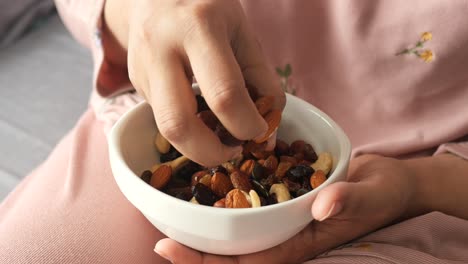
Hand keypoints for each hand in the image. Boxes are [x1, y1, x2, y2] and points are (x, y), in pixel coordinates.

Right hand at [103, 0, 284, 165]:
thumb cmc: (207, 9)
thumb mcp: (243, 33)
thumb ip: (262, 81)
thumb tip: (268, 133)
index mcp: (199, 27)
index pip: (224, 93)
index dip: (247, 124)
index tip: (259, 132)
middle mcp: (161, 48)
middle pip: (178, 123)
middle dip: (210, 152)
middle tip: (233, 151)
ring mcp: (141, 67)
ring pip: (164, 128)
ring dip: (196, 147)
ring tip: (219, 139)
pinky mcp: (134, 81)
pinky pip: (161, 117)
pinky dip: (186, 129)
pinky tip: (201, 118)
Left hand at [154, 154, 417, 262]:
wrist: (387, 182)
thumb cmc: (383, 192)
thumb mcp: (373, 194)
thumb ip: (350, 200)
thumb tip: (323, 206)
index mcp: (302, 241)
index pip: (251, 261)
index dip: (213, 261)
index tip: (174, 251)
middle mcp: (285, 235)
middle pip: (235, 254)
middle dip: (199, 254)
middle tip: (162, 242)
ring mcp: (282, 220)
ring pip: (238, 236)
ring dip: (206, 233)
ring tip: (172, 221)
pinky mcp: (281, 202)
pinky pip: (250, 211)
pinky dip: (225, 207)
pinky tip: (204, 191)